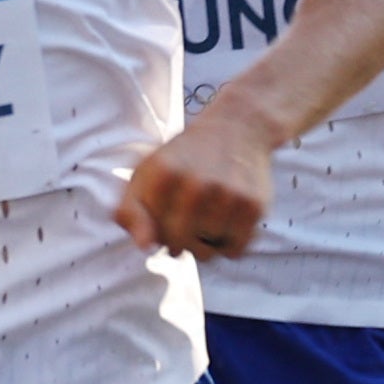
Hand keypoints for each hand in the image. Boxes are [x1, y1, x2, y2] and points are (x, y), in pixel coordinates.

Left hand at [116, 98, 277, 258]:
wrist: (236, 129)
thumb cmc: (184, 159)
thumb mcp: (146, 174)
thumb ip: (130, 211)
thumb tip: (144, 246)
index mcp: (163, 174)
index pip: (150, 236)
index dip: (156, 234)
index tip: (165, 217)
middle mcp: (196, 184)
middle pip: (178, 247)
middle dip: (180, 241)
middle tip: (187, 220)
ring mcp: (227, 196)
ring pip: (207, 253)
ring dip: (205, 243)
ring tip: (208, 214)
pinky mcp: (253, 206)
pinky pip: (234, 251)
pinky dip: (229, 243)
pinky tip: (227, 218)